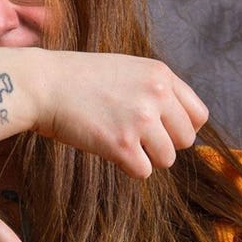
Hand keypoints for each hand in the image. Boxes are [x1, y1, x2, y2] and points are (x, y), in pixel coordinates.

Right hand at [34, 53, 207, 177]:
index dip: (181, 128)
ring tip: (118, 142)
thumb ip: (153, 90)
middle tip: (134, 138)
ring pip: (166, 159)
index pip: (198, 115)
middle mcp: (157, 95)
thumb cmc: (77, 79)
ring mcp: (140, 120)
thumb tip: (173, 124)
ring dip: (144, 157)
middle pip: (185, 140)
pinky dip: (126, 167)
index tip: (161, 131)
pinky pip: (143, 172)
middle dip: (163, 144)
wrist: (42, 84)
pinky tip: (107, 150)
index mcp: (160, 74)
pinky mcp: (121, 144)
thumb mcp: (125, 69)